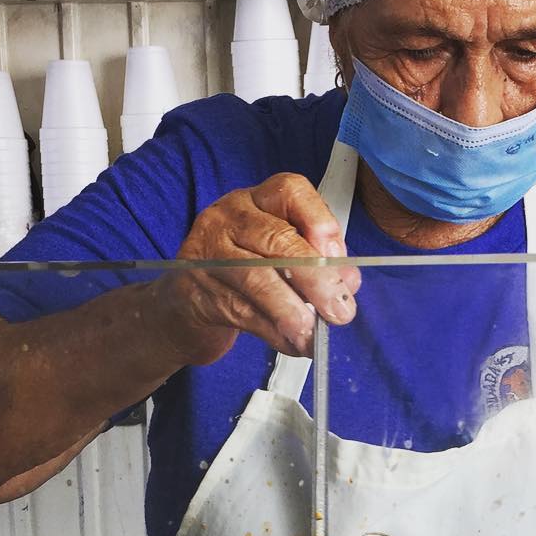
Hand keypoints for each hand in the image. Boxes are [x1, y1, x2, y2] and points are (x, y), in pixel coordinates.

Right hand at [158, 173, 361, 365]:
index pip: (291, 191)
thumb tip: (349, 281)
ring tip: (315, 335)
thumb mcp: (281, 258)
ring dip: (293, 311)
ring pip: (257, 278)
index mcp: (257, 200)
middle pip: (277, 240)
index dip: (321, 222)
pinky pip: (242, 312)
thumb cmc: (244, 274)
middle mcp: (229, 217)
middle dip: (316, 279)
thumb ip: (317, 263)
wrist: (186, 305)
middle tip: (340, 311)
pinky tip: (293, 344)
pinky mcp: (196, 291)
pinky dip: (274, 332)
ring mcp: (207, 252)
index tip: (340, 259)